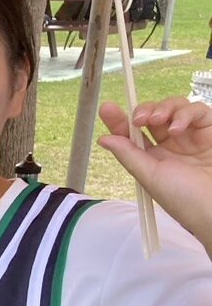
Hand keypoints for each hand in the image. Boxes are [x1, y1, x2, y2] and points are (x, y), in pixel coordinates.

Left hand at [99, 98, 211, 250]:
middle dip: (144, 111)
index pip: (132, 134)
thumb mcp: (150, 176)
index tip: (107, 108)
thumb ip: (129, 155)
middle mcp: (170, 144)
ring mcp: (190, 136)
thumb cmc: (183, 197)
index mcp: (152, 158)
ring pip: (175, 107)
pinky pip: (198, 110)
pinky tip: (178, 127)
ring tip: (158, 120)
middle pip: (153, 115)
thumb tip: (104, 139)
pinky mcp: (210, 129)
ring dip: (164, 108)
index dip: (119, 120)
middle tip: (140, 119)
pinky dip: (186, 113)